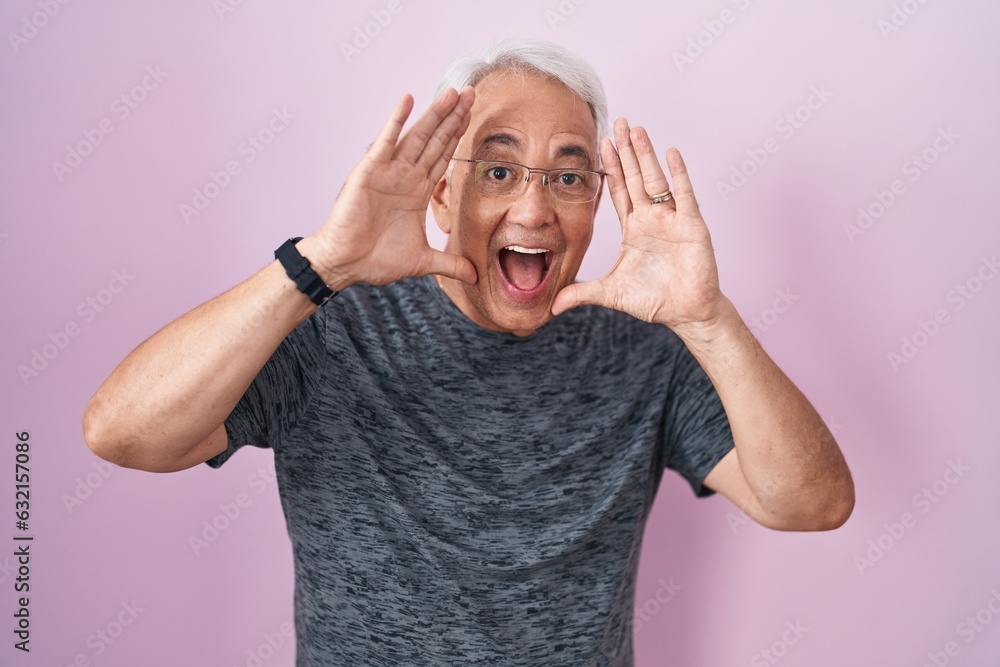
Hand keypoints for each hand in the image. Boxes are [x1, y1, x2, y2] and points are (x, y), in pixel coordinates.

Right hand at [307, 87, 477, 288]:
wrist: (346, 264)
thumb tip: (473, 275)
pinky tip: (407, 100)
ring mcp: (388, 172)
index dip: (458, 136)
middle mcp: (405, 176)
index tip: (474, 114)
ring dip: (434, 114)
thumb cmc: (376, 260)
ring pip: (416, 137)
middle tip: (471, 92)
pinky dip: (396, 121)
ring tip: (451, 93)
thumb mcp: (422, 261)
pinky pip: (386, 142)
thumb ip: (449, 263)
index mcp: (417, 191)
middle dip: (453, 117)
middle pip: (435, 140)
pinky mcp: (369, 172)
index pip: (443, 157)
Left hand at [552, 117, 727, 335]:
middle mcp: (651, 219)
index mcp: (633, 229)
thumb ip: (582, 293)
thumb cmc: (654, 300)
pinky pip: (684, 195)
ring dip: (645, 155)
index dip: (610, 168)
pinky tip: (671, 152)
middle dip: (626, 151)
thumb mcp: (611, 293)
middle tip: (617, 122)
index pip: (618, 191)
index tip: (601, 144)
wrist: (687, 313)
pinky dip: (678, 174)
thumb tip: (552, 305)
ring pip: (655, 180)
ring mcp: (672, 219)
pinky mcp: (691, 226)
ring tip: (636, 129)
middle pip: (635, 177)